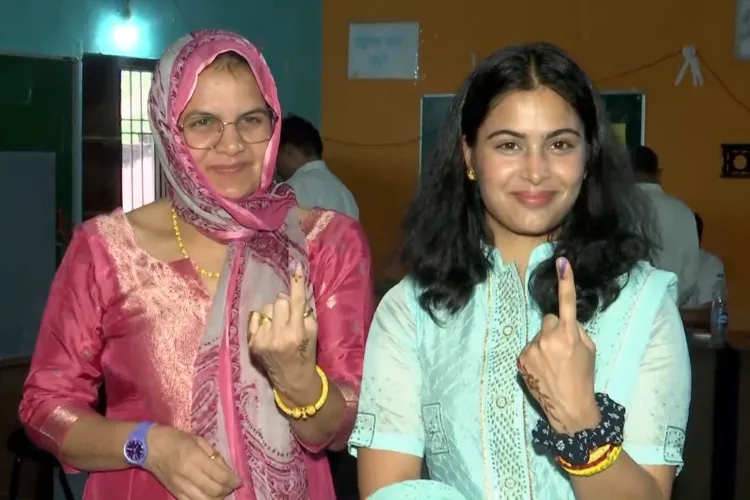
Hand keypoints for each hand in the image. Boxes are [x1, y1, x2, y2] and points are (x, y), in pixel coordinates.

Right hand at [145, 425, 241, 499]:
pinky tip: (209, 496)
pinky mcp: (174, 493)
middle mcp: (188, 475)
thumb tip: (227, 469)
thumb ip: (214, 455)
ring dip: (217, 498)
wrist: (150, 447)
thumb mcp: (199, 440)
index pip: (220, 476)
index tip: (239, 481)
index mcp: (195, 458)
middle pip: (214, 491)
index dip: (233, 481)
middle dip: (227, 490)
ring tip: (222, 491)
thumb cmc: (176, 439)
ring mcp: (180, 486)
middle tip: (232, 485)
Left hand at [248, 263, 317, 401]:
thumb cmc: (305, 353)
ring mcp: (264, 339)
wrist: (292, 378)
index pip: (298, 301)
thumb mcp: (313, 332)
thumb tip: (292, 293)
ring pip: (267, 308)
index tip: (296, 266)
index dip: (297, 282)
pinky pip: (255, 317)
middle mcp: (279, 335)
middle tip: (290, 316)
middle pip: (280, 301)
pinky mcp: (253, 343)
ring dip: (273, 313)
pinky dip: (262, 320)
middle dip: (285, 305)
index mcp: (297, 332)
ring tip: (279, 326)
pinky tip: (268, 330)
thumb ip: (305, 312)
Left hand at [517, 257, 599, 434]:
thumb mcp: (590, 350)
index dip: (565, 281)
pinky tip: (542, 370)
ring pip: (538, 335)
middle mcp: (548, 338)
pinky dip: (535, 355)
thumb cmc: (584, 377)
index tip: (562, 261)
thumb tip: (565, 322)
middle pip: (549, 320)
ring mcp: (532, 349)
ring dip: (544, 344)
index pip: (567, 302)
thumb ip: (576, 331)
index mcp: (569, 335)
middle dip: (555, 330)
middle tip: (563, 350)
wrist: (569, 408)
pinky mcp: (521, 359)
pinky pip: (529, 348)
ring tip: (553, 365)